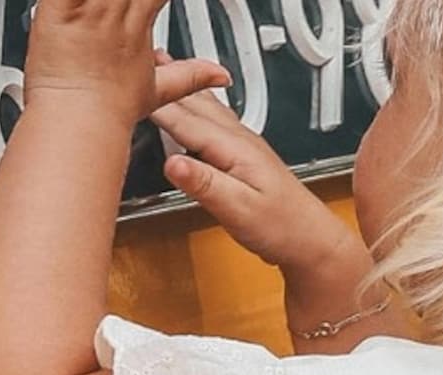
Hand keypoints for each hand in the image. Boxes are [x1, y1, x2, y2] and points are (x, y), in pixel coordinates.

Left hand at [24, 0, 205, 124]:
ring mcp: (87, 8)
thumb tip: (221, 76)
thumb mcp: (157, 93)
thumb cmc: (109, 111)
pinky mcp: (56, 8)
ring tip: (97, 6)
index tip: (154, 3)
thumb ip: (190, 77)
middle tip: (119, 7)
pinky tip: (72, 2)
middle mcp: (116, 12)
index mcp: (139, 24)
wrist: (78, 124)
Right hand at [149, 55, 370, 291]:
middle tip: (145, 64)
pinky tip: (197, 108)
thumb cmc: (282, 229)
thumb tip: (173, 163)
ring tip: (167, 72)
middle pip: (196, 105)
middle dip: (170, 86)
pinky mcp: (246, 158)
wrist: (312, 242)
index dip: (156, 106)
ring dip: (185, 91)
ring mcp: (245, 146)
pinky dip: (199, 109)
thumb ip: (204, 185)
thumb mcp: (238, 210)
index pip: (185, 120)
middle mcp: (240, 141)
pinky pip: (216, 122)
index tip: (130, 93)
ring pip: (207, 109)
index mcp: (234, 148)